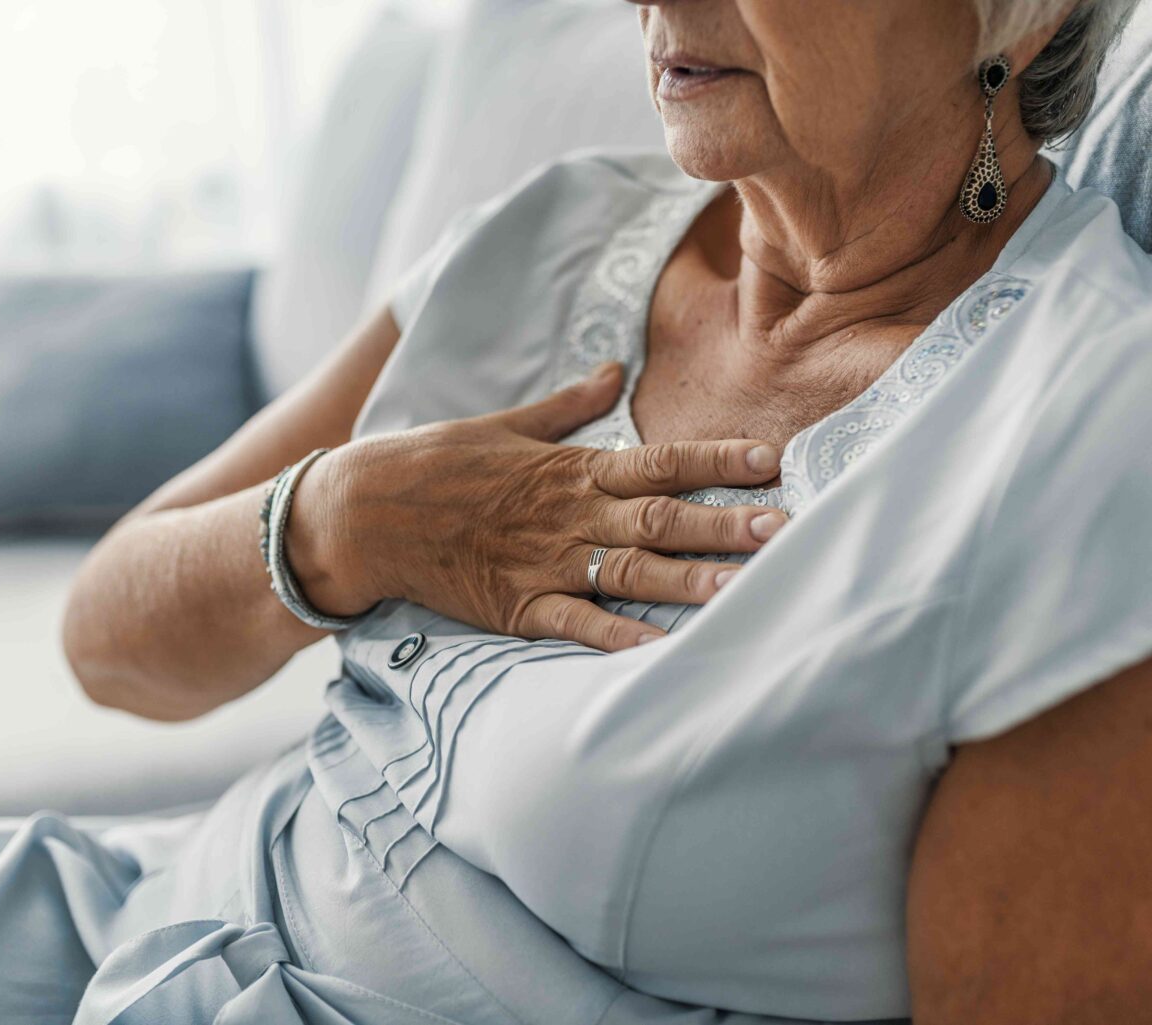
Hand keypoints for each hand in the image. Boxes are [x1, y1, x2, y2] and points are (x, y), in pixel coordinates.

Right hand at [288, 363, 787, 649]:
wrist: (366, 511)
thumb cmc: (437, 462)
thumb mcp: (506, 424)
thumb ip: (568, 406)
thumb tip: (613, 371)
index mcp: (573, 469)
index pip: (662, 461)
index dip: (719, 460)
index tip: (772, 460)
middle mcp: (570, 515)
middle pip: (662, 520)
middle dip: (726, 524)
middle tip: (786, 529)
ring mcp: (545, 564)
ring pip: (631, 575)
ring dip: (690, 582)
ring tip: (745, 589)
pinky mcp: (517, 606)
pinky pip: (576, 626)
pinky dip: (618, 639)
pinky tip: (661, 652)